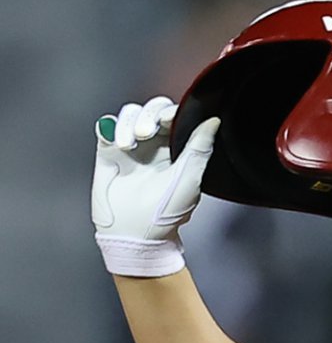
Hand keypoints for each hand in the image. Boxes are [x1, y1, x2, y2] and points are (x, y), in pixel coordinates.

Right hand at [92, 97, 219, 275]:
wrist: (136, 233)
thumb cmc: (166, 211)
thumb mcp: (190, 178)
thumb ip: (201, 146)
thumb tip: (214, 120)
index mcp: (175, 149)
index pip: (173, 116)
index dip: (169, 111)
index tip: (167, 120)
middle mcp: (153, 145)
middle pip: (150, 110)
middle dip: (148, 115)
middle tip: (146, 133)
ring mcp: (130, 147)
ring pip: (129, 115)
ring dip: (129, 123)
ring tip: (128, 145)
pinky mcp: (109, 151)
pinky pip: (107, 125)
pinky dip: (111, 126)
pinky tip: (117, 141)